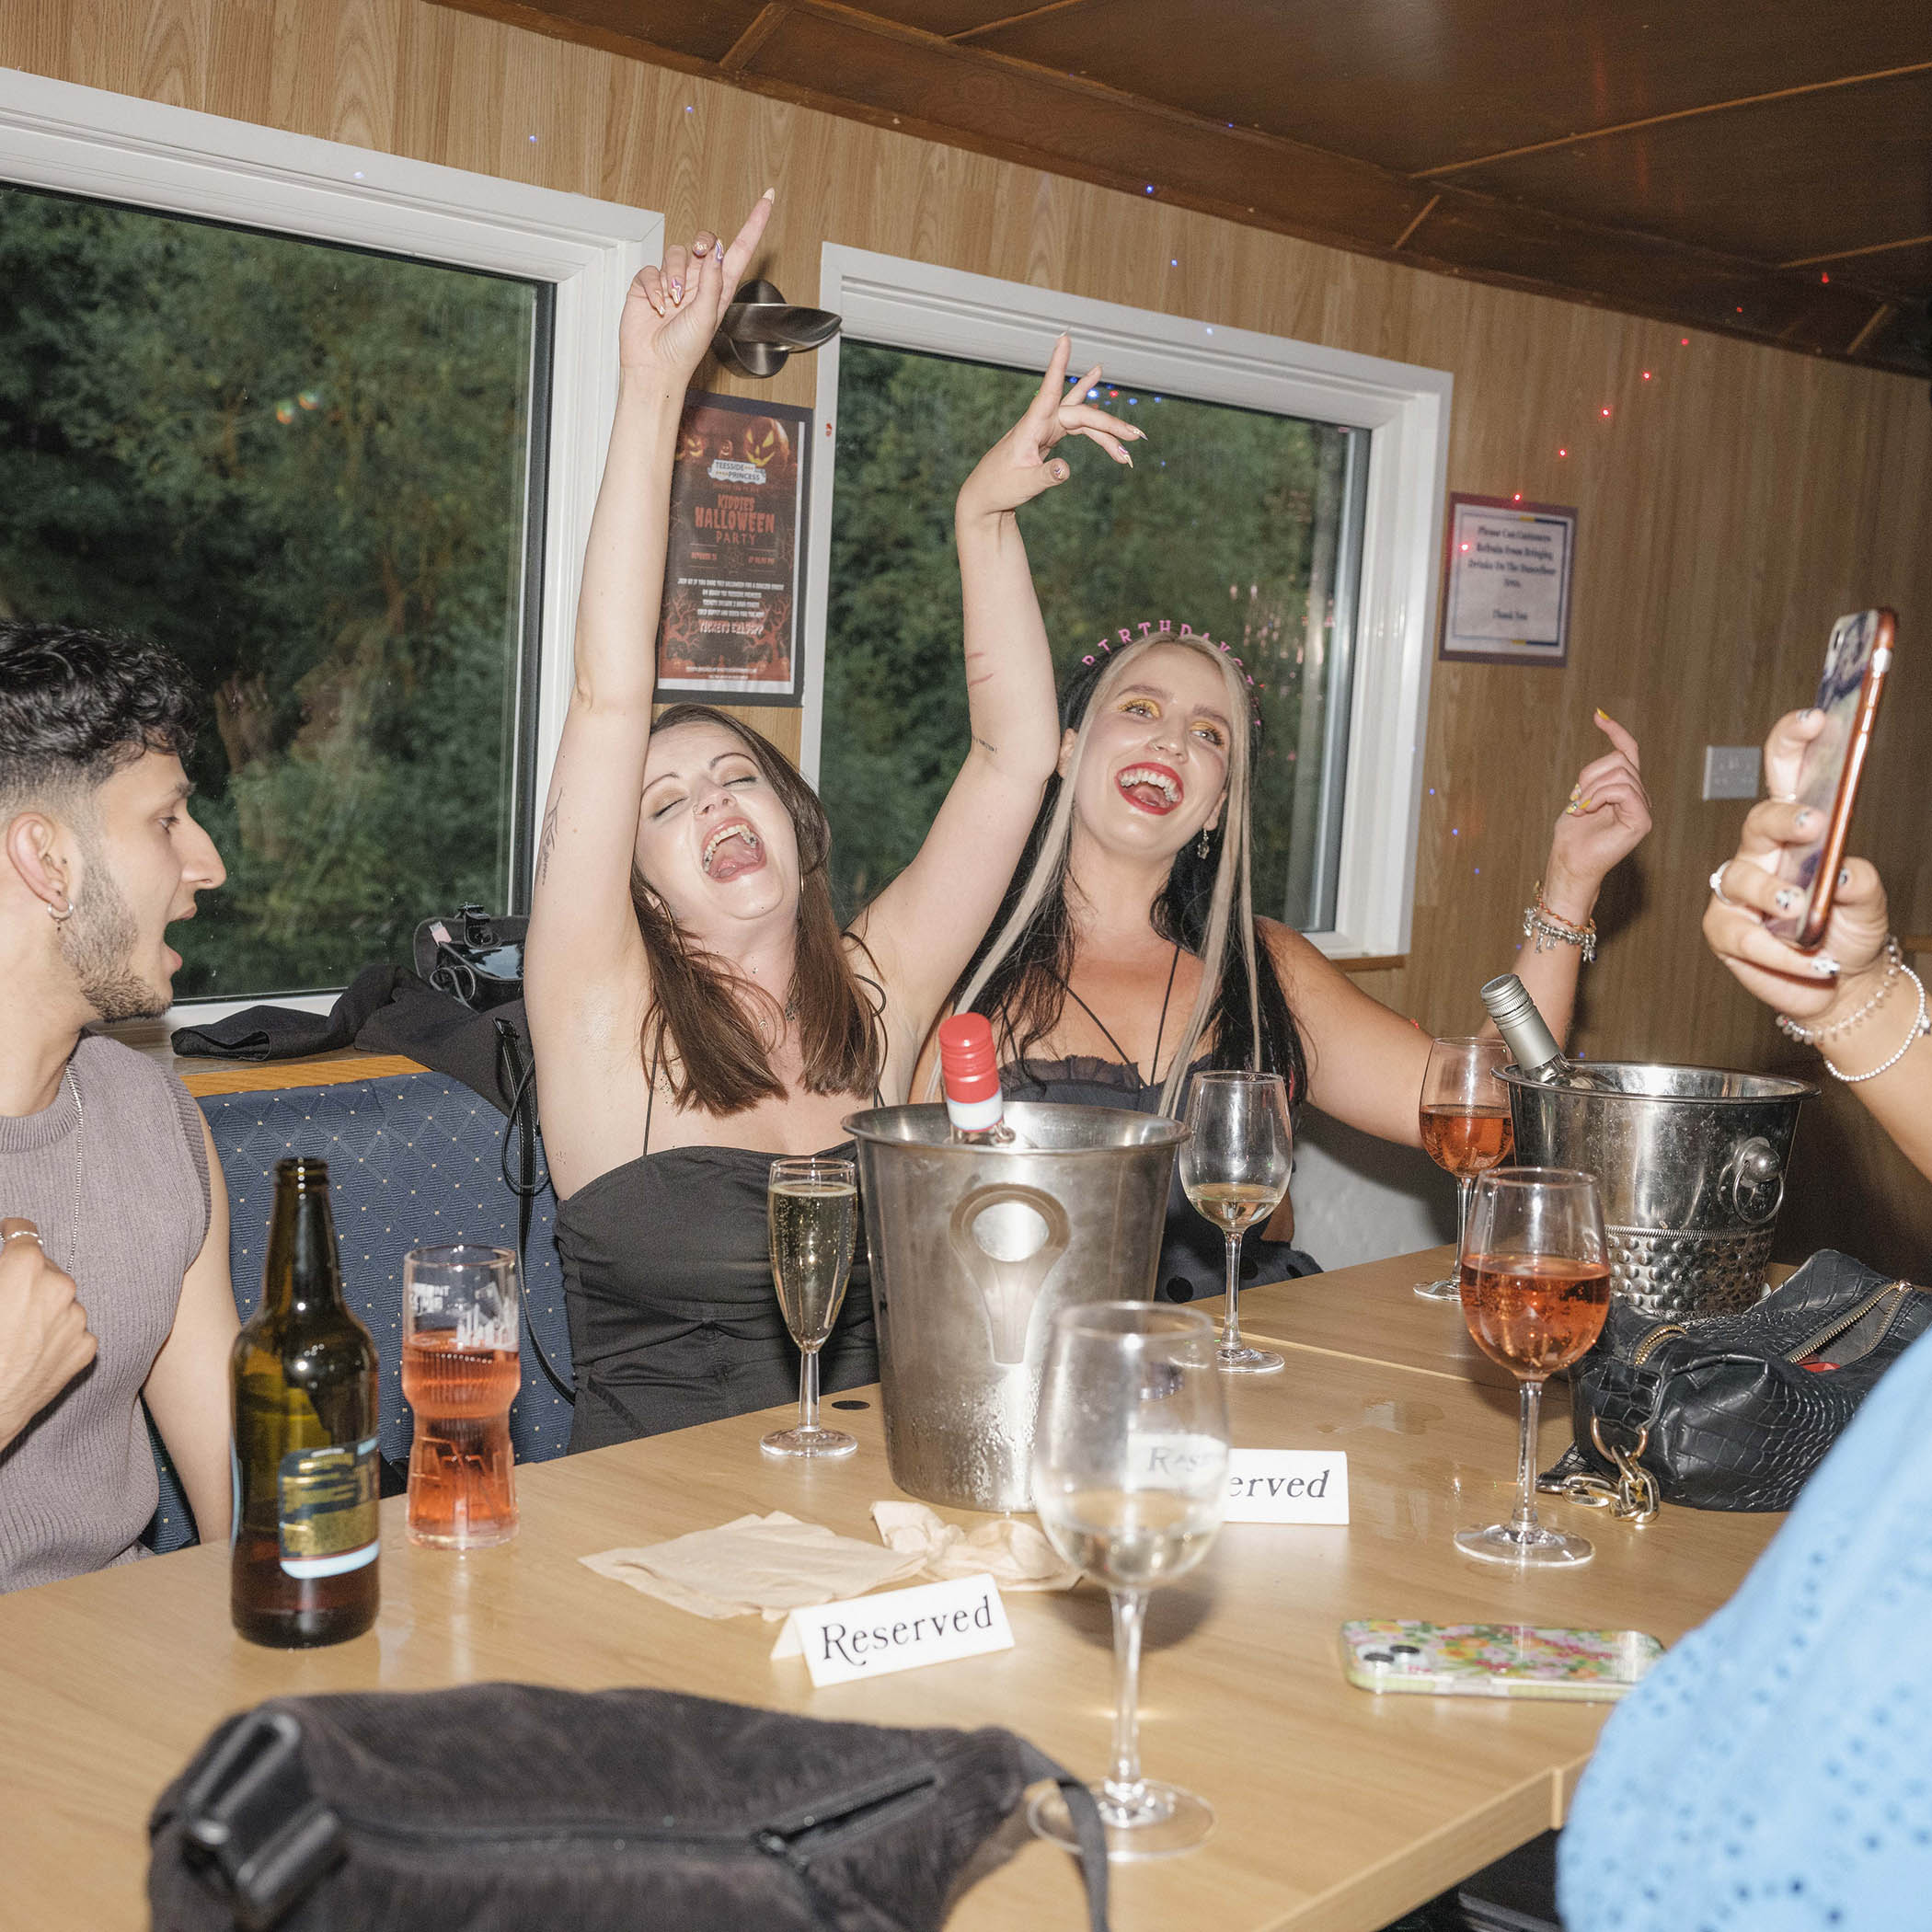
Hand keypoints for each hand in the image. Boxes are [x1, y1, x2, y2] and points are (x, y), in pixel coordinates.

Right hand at [0, 1218, 95, 1449]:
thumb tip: (3, 1256)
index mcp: (27, 1266)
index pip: (24, 1233)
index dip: (12, 1232)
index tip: (8, 1233)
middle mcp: (61, 1286)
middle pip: (46, 1271)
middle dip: (28, 1279)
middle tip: (7, 1300)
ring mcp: (78, 1318)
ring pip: (61, 1302)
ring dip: (44, 1310)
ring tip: (16, 1334)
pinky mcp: (87, 1348)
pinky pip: (72, 1332)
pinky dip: (56, 1337)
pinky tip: (31, 1353)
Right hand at [618, 191, 774, 386]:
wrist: (655, 368)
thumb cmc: (684, 352)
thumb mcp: (707, 316)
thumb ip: (713, 282)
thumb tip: (715, 251)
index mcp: (721, 288)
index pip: (741, 248)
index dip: (754, 222)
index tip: (768, 197)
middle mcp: (699, 281)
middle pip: (705, 241)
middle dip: (702, 242)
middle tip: (701, 254)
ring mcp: (674, 281)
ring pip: (676, 253)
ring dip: (674, 276)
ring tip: (673, 303)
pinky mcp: (649, 285)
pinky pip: (652, 270)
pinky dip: (654, 288)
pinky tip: (657, 307)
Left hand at [956, 334, 1144, 519]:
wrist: (986, 497)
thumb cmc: (999, 488)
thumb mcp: (1023, 485)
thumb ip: (1046, 476)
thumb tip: (1066, 469)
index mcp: (1031, 426)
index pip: (1049, 389)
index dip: (1058, 364)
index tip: (1065, 338)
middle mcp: (1040, 421)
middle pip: (1081, 414)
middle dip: (1110, 425)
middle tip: (1136, 436)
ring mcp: (1045, 428)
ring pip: (1083, 421)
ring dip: (1107, 431)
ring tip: (1132, 439)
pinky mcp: (1048, 436)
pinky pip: (1078, 428)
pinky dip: (1096, 433)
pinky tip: (1106, 418)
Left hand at [1541, 710, 1651, 922]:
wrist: (1569, 863)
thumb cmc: (1572, 836)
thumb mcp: (1580, 795)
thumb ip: (1595, 776)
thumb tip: (1604, 745)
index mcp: (1626, 790)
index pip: (1628, 752)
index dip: (1615, 732)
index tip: (1597, 716)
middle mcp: (1639, 797)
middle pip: (1620, 760)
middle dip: (1590, 775)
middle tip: (1577, 801)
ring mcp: (1643, 808)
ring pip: (1619, 773)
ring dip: (1591, 789)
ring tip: (1582, 810)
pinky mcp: (1642, 820)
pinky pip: (1622, 790)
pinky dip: (1599, 796)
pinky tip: (1589, 811)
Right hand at [1704, 708, 1890, 1024]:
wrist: (1838, 985)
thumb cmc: (1849, 931)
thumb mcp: (1871, 905)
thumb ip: (1862, 884)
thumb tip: (1841, 874)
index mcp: (1798, 831)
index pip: (1787, 775)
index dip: (1792, 743)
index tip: (1813, 720)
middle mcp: (1763, 854)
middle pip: (1759, 820)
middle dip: (1783, 818)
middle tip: (1814, 824)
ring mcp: (1738, 892)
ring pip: (1742, 878)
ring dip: (1772, 892)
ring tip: (1800, 910)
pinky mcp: (1724, 930)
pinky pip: (1741, 933)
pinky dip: (1775, 948)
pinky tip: (1805, 958)